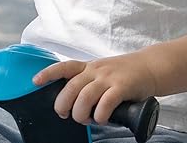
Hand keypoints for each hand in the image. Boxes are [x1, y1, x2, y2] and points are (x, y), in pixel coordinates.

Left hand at [33, 53, 157, 125]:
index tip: (35, 81)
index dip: (48, 73)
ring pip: (84, 97)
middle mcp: (96, 70)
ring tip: (86, 119)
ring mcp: (109, 78)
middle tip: (65, 115)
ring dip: (81, 113)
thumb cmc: (126, 74)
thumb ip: (90, 82)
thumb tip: (75, 102)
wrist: (152, 67)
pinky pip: (105, 103)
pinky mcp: (122, 87)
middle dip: (63, 104)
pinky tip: (102, 118)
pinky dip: (100, 115)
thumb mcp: (103, 72)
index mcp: (89, 67)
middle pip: (71, 87)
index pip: (64, 67)